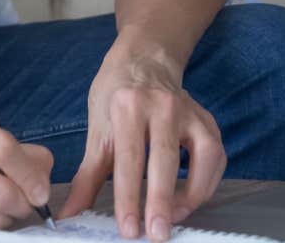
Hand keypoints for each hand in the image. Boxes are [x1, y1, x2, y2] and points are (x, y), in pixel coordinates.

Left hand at [57, 40, 225, 240]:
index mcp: (128, 106)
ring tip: (175, 218)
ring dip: (192, 194)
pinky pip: (216, 156)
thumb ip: (87, 176)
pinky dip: (207, 182)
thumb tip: (69, 213)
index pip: (129, 158)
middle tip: (156, 234)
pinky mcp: (207, 120)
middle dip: (161, 202)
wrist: (144, 59)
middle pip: (164, 159)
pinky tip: (191, 199)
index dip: (128, 197)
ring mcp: (190, 111)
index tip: (128, 229)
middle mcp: (162, 105)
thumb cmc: (117, 94)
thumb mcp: (97, 129)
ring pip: (201, 156)